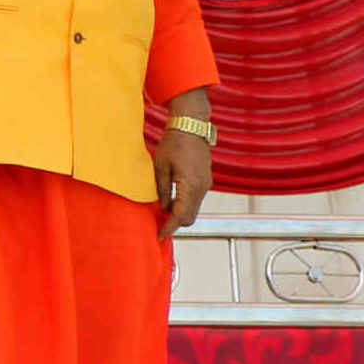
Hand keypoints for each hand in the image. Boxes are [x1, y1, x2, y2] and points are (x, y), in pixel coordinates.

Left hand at [155, 93, 213, 237]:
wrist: (191, 127)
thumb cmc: (173, 144)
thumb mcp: (160, 167)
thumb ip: (163, 190)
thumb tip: (163, 208)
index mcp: (190, 187)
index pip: (180, 216)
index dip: (169, 227)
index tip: (158, 235)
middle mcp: (202, 189)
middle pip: (190, 216)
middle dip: (175, 223)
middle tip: (158, 224)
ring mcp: (206, 185)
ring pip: (194, 209)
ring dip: (180, 213)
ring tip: (162, 214)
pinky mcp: (205, 180)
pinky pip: (196, 199)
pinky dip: (185, 204)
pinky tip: (172, 201)